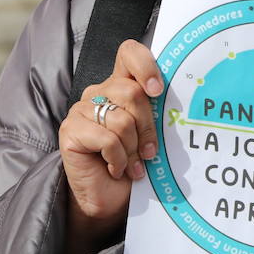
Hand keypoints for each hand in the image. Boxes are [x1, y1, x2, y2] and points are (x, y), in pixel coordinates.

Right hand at [58, 40, 163, 253]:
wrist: (111, 200)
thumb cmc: (135, 165)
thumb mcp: (151, 135)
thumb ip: (157, 113)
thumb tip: (183, 102)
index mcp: (120, 86)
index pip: (129, 53)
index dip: (145, 66)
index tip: (158, 91)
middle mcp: (98, 92)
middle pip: (131, 92)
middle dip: (147, 127)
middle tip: (150, 152)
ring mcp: (81, 110)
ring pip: (120, 119)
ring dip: (133, 149)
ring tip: (133, 164)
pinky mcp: (70, 131)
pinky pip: (106, 138)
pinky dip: (119, 159)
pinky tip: (117, 169)